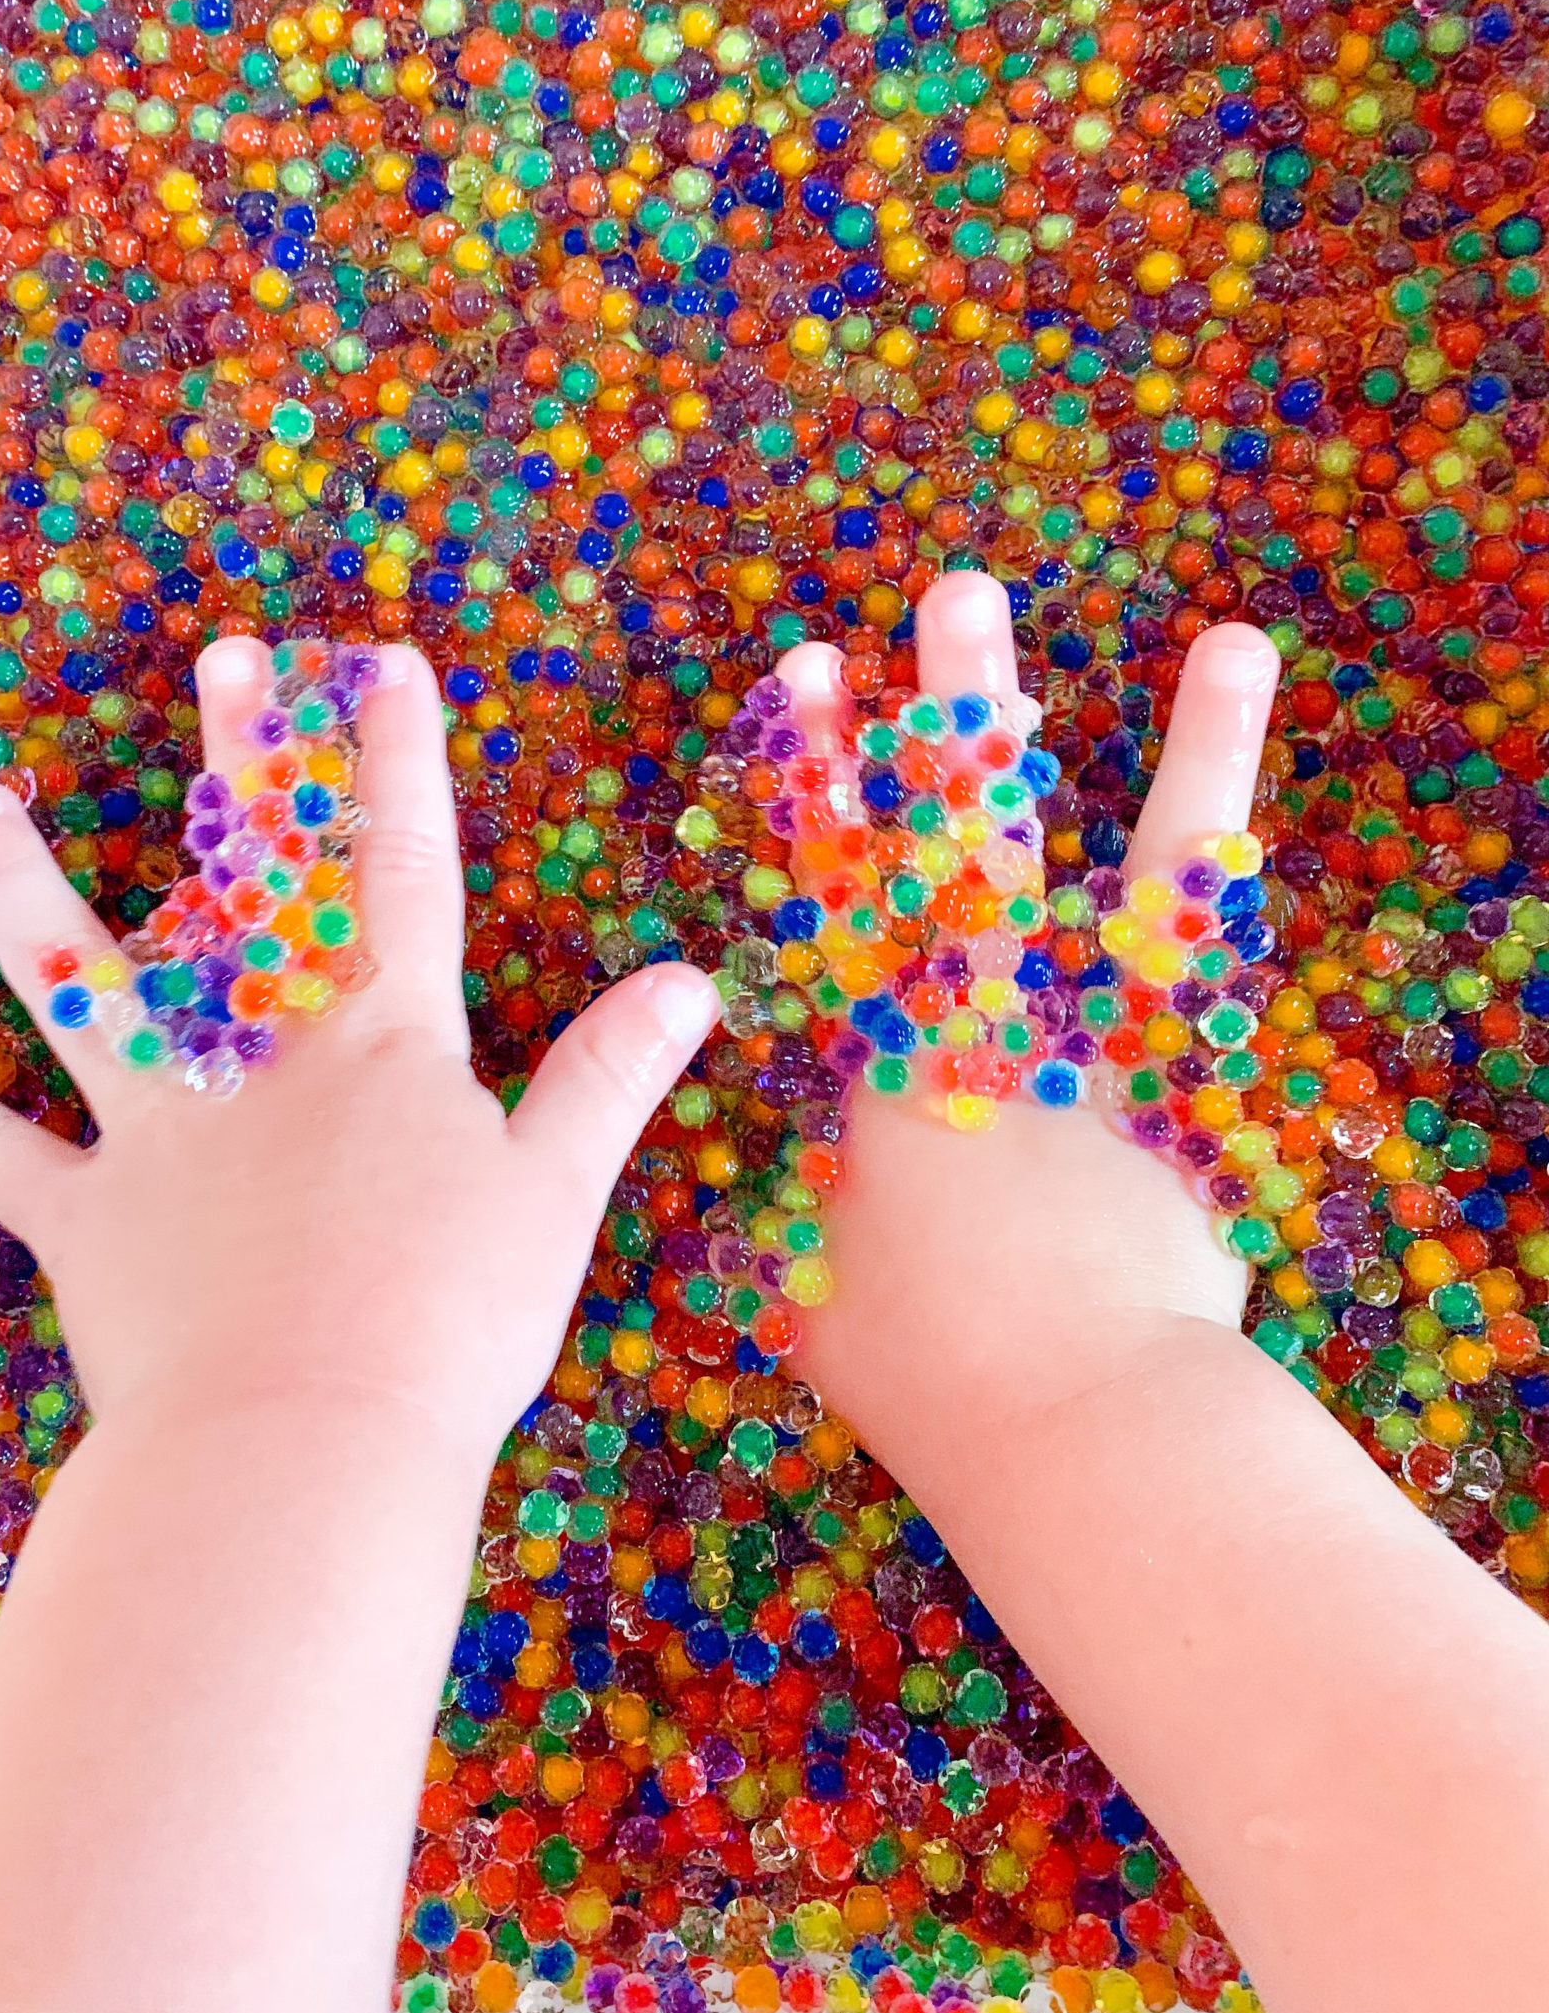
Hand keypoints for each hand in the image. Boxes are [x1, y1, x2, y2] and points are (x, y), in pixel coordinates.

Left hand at [0, 641, 718, 1468]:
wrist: (307, 1444)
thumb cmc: (447, 1326)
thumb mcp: (555, 1194)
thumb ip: (610, 1078)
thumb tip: (691, 980)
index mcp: (380, 1045)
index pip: (401, 874)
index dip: (399, 766)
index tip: (385, 665)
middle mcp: (259, 1058)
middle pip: (248, 888)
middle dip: (243, 767)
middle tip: (223, 661)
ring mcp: (160, 1130)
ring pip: (80, 987)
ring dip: (19, 892)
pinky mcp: (87, 1219)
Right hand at [775, 572, 1279, 1471]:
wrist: (1074, 1417)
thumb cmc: (925, 1374)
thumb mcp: (808, 1301)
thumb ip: (776, 1238)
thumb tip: (740, 1219)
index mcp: (887, 1059)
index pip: (843, 883)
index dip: (823, 772)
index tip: (809, 672)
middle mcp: (999, 1021)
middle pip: (976, 840)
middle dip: (961, 711)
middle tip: (959, 595)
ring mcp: (1114, 1048)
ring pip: (1146, 874)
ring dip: (1193, 756)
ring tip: (1230, 641)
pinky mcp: (1198, 1095)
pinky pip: (1232, 982)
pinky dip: (1251, 902)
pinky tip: (1273, 822)